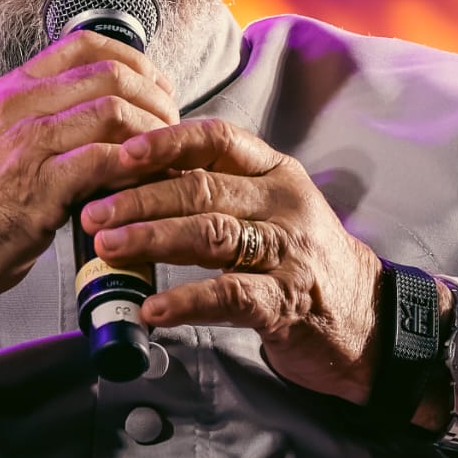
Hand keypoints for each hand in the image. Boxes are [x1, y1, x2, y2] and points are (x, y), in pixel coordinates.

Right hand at [0, 32, 178, 311]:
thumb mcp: (2, 132)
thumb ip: (48, 111)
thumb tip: (112, 105)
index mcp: (15, 88)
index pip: (85, 45)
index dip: (135, 60)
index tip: (157, 86)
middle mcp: (21, 107)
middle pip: (110, 76)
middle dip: (154, 99)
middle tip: (171, 127)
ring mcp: (28, 146)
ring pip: (112, 112)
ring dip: (151, 135)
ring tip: (164, 157)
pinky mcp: (39, 190)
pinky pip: (103, 162)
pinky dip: (134, 169)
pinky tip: (145, 183)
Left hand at [79, 116, 385, 405]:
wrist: (365, 317)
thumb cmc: (298, 255)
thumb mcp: (267, 205)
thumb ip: (215, 187)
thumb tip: (132, 176)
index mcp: (273, 171)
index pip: (217, 140)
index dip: (166, 142)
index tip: (121, 150)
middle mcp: (284, 203)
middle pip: (204, 188)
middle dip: (141, 197)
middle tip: (92, 209)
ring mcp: (289, 251)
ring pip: (213, 235)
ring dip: (153, 239)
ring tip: (107, 246)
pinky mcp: (288, 301)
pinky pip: (231, 295)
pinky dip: (187, 301)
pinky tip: (152, 308)